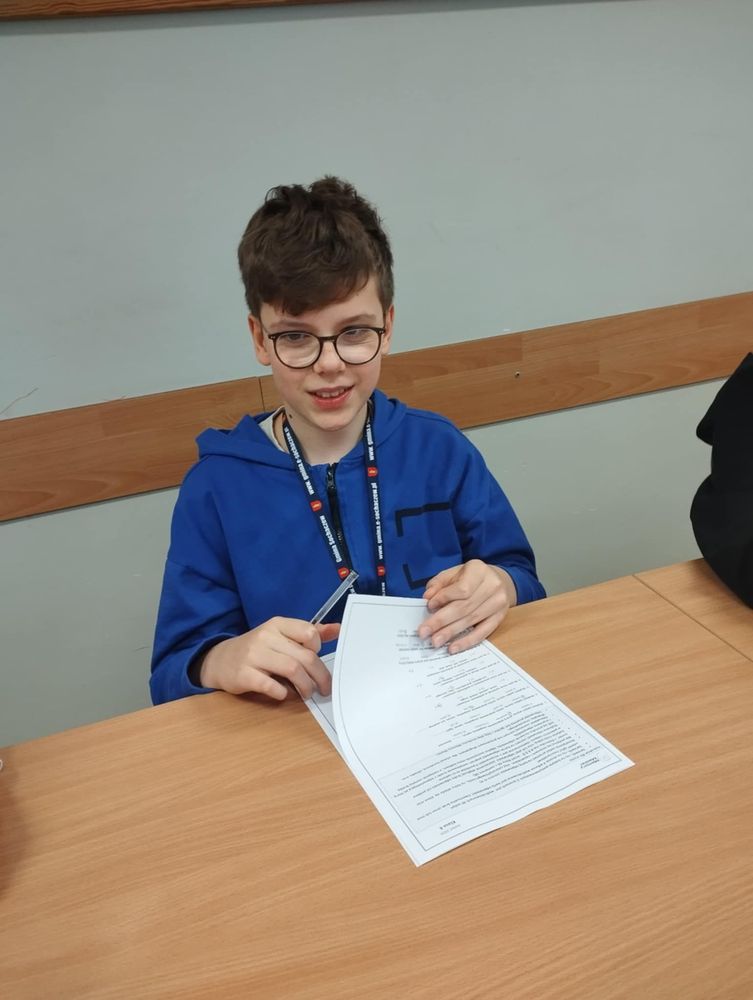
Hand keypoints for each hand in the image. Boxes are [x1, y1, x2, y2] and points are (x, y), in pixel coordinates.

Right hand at [198, 618, 339, 700]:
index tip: (316, 659)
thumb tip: (338, 629)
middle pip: (305, 656)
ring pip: (292, 669)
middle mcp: (266, 636)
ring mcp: (253, 655)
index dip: (318, 648)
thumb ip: (308, 634)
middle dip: (320, 676)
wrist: (219, 660)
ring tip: (307, 693)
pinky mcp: (243, 674)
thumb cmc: (257, 649)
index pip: (309, 632)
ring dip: (305, 686)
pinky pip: (271, 685)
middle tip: (324, 688)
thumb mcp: (280, 636)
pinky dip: (282, 693)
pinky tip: (283, 694)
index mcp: (277, 624)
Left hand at [418, 560, 515, 653]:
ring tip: (435, 641)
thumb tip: (428, 598)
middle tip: (424, 632)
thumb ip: (439, 584)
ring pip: (471, 620)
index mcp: (478, 570)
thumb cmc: (470, 577)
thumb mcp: (453, 573)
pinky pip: (483, 633)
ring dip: (451, 633)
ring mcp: (498, 603)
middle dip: (442, 621)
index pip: (462, 589)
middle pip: (464, 607)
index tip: (429, 607)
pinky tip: (453, 648)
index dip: (444, 598)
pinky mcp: (500, 618)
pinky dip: (467, 641)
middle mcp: (492, 585)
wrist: (498, 580)